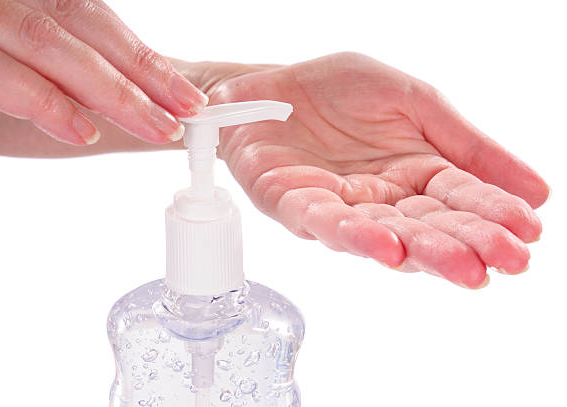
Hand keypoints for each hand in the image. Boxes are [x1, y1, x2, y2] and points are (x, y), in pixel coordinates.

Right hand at [0, 0, 206, 145]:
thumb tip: (90, 93)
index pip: (86, 15)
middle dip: (139, 72)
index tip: (178, 91)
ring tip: (155, 126)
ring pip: (47, 42)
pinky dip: (42, 100)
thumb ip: (36, 62)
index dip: (137, 53)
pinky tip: (81, 130)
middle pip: (78, 23)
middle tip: (185, 112)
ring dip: (109, 89)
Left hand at [183, 53, 548, 288]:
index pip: (460, 199)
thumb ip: (466, 143)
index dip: (494, 215)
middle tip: (506, 263)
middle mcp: (380, 201)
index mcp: (413, 173)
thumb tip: (538, 189)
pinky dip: (356, 236)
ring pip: (385, 236)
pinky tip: (388, 246)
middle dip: (468, 245)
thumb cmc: (338, 92)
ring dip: (422, 252)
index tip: (529, 232)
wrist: (270, 84)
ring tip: (463, 267)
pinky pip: (325, 223)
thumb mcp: (414, 101)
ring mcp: (338, 208)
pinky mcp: (292, 205)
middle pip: (429, 228)